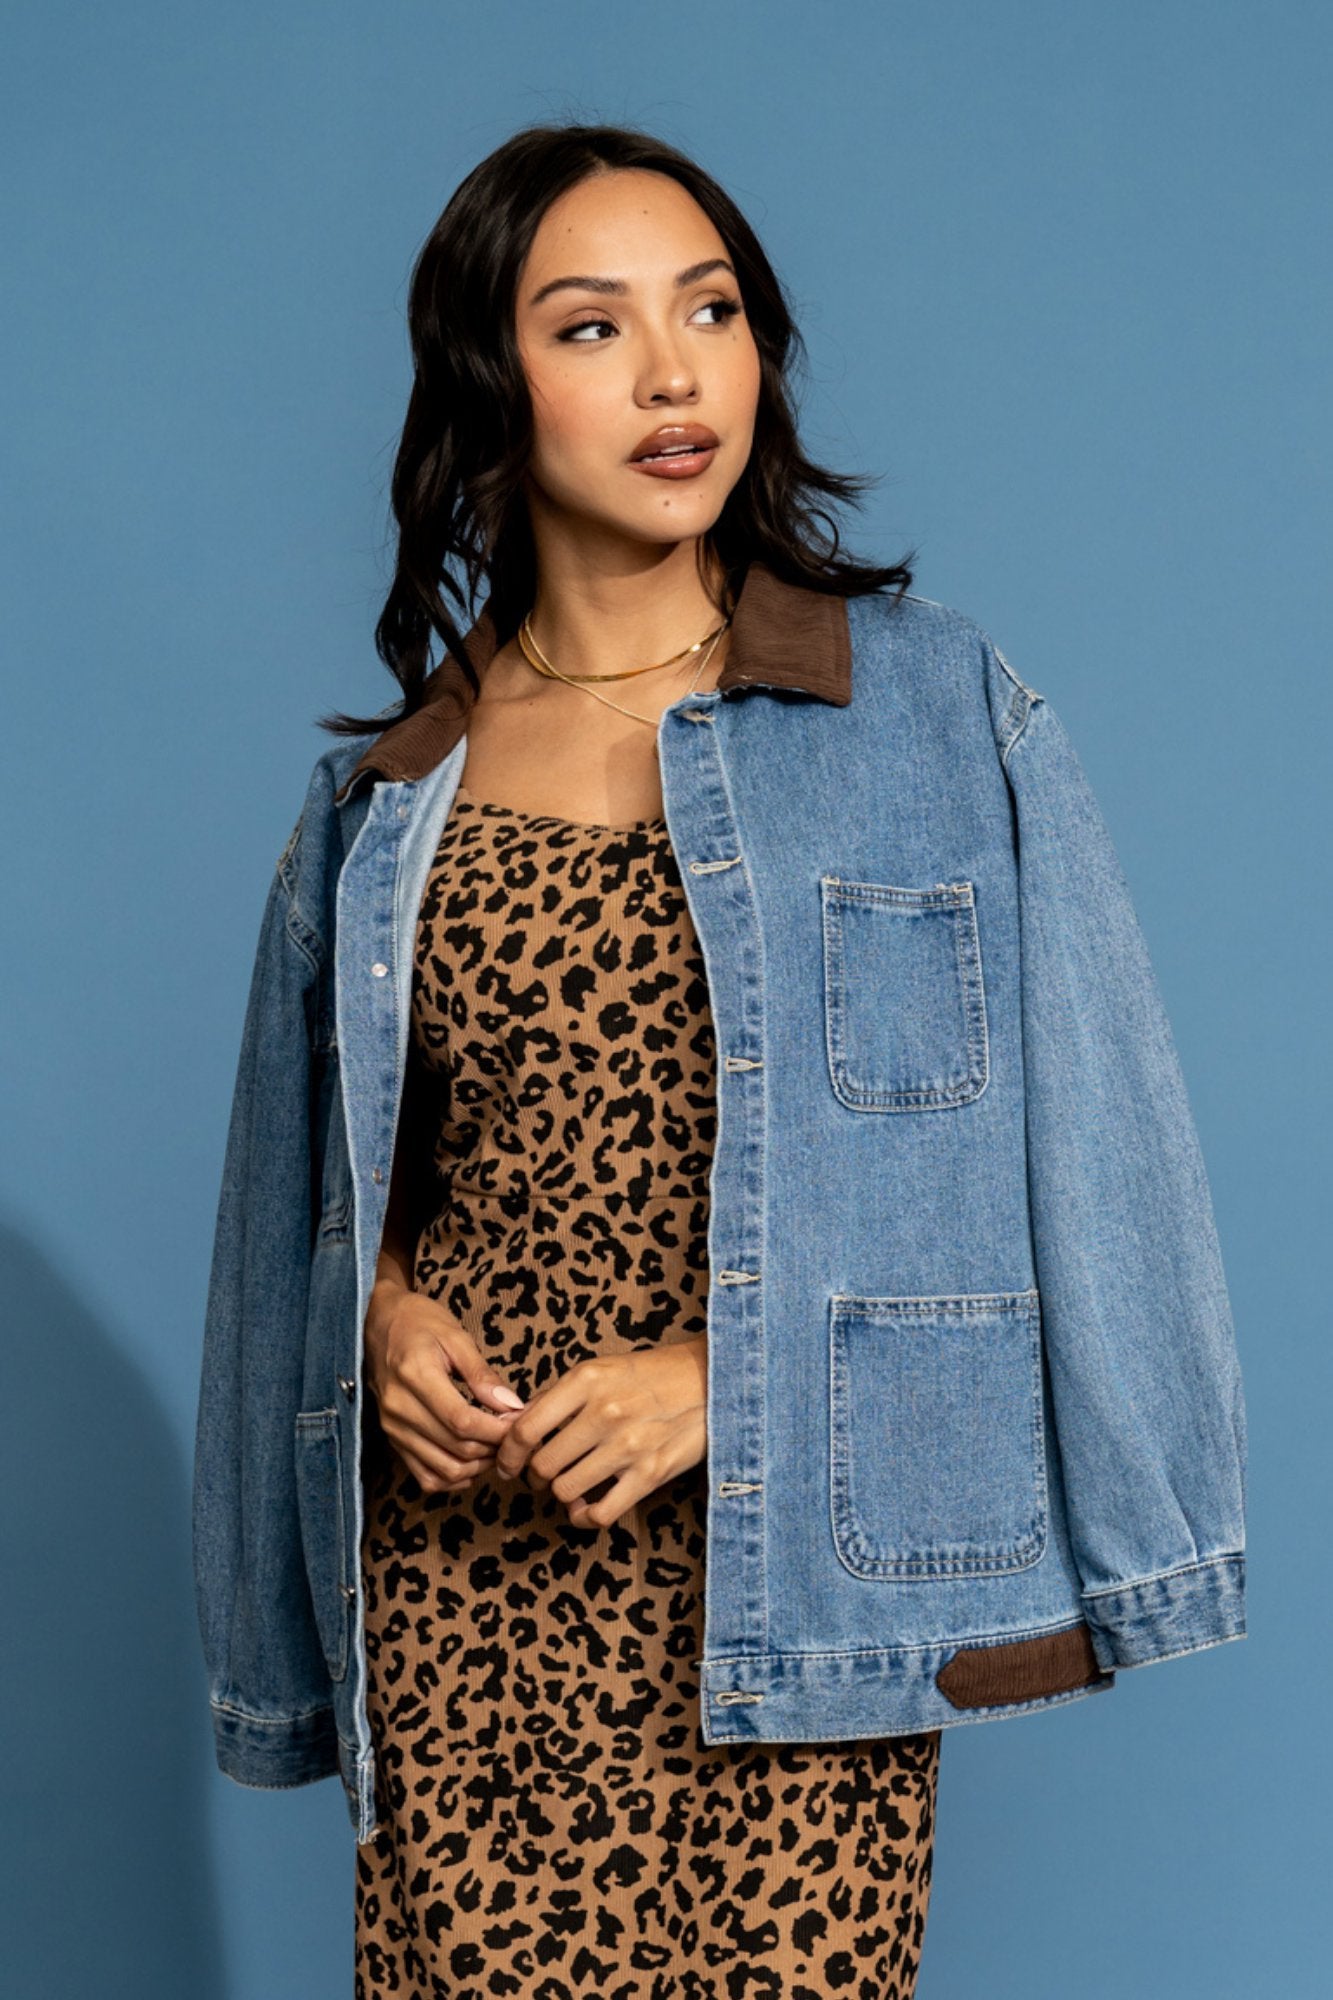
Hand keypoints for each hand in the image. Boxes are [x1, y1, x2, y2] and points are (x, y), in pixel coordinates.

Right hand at [363, 1279, 525, 1493]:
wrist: (377, 1323)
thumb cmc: (419, 1323)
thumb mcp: (455, 1337)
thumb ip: (482, 1374)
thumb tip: (512, 1405)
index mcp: (415, 1376)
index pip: (463, 1421)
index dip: (497, 1430)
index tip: (520, 1422)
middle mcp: (399, 1408)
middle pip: (457, 1448)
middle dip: (495, 1447)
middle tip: (515, 1433)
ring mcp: (393, 1428)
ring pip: (444, 1469)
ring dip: (478, 1466)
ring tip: (497, 1446)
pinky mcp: (392, 1439)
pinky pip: (425, 1477)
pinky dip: (453, 1478)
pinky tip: (472, 1462)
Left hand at [494, 1336, 707, 1527]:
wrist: (712, 1381)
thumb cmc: (651, 1375)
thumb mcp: (601, 1370)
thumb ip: (558, 1397)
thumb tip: (512, 1426)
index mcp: (586, 1380)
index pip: (525, 1428)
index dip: (507, 1453)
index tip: (507, 1463)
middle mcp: (605, 1412)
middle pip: (542, 1464)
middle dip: (534, 1475)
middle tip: (540, 1474)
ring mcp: (628, 1445)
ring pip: (565, 1490)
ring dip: (559, 1493)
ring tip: (566, 1484)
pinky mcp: (650, 1474)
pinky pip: (600, 1513)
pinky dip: (584, 1517)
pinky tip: (585, 1507)